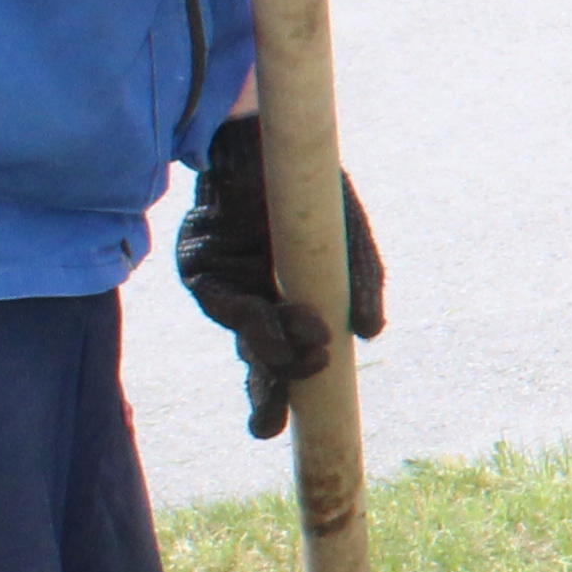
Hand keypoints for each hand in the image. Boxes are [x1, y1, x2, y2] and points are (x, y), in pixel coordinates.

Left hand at [173, 113, 383, 438]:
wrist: (268, 139)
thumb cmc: (310, 191)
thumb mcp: (348, 241)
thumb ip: (362, 283)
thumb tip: (371, 332)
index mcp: (283, 302)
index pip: (279, 356)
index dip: (280, 393)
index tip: (277, 431)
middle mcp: (249, 299)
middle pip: (255, 359)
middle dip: (264, 394)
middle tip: (272, 422)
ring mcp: (223, 285)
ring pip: (244, 337)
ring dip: (276, 354)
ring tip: (313, 352)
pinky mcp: (200, 265)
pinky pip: (228, 304)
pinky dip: (258, 321)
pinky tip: (288, 326)